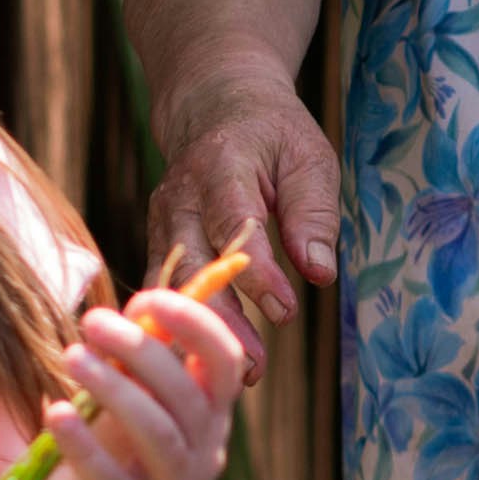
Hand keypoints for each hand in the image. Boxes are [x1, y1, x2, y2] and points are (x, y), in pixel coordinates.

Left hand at [43, 284, 243, 479]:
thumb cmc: (118, 458)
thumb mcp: (131, 406)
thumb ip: (136, 366)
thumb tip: (134, 309)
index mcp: (211, 413)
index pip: (225, 361)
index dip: (195, 323)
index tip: (145, 298)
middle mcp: (205, 449)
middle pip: (187, 393)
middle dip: (141, 349)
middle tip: (92, 321)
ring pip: (157, 432)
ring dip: (114, 389)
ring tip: (72, 356)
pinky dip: (82, 444)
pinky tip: (54, 412)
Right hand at [147, 78, 342, 391]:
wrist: (213, 105)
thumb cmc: (273, 134)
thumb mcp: (308, 156)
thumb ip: (314, 212)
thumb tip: (320, 273)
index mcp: (222, 166)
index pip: (235, 222)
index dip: (257, 271)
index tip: (285, 311)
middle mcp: (180, 195)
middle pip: (194, 262)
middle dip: (224, 317)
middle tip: (254, 366)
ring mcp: (162, 220)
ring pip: (173, 283)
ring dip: (201, 331)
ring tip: (236, 374)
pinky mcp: (158, 240)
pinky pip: (164, 288)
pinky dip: (180, 326)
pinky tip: (204, 362)